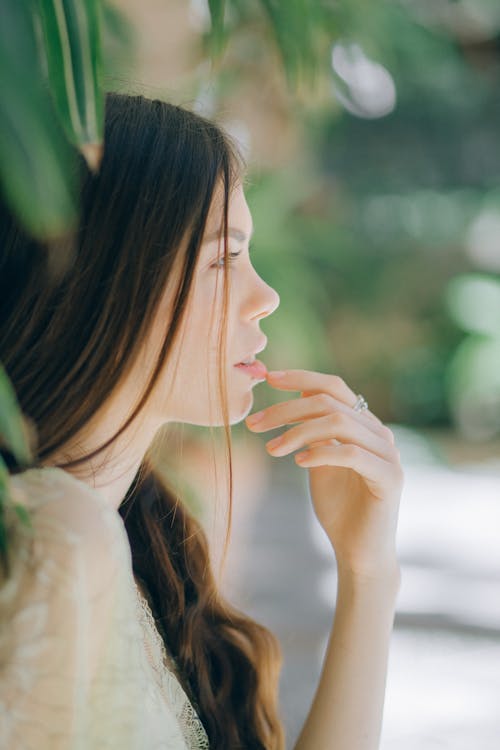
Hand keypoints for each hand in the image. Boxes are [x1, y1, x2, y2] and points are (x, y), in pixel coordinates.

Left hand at [245, 369, 403, 580]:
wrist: (359, 553)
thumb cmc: (338, 507)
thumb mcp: (318, 460)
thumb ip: (312, 430)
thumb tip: (298, 393)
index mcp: (363, 425)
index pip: (333, 386)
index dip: (301, 377)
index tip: (268, 378)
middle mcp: (379, 433)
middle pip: (330, 402)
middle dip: (287, 409)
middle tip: (255, 425)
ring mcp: (388, 454)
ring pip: (339, 423)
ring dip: (297, 432)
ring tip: (272, 450)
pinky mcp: (389, 478)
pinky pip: (353, 454)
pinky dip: (322, 453)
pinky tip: (299, 462)